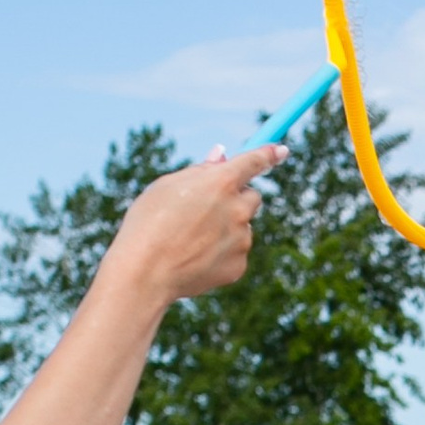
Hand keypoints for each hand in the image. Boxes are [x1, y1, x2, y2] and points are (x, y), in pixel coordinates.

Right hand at [107, 147, 278, 306]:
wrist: (145, 273)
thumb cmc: (148, 224)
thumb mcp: (166, 186)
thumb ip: (199, 171)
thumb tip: (221, 156)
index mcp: (221, 182)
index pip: (254, 161)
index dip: (268, 153)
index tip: (279, 151)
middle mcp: (238, 209)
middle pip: (252, 197)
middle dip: (236, 198)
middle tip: (208, 208)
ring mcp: (242, 239)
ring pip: (242, 227)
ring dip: (225, 228)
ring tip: (190, 240)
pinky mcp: (239, 265)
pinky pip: (235, 252)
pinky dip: (220, 253)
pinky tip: (194, 258)